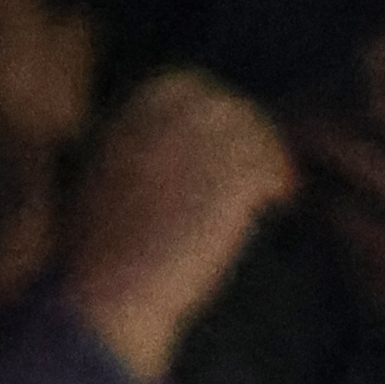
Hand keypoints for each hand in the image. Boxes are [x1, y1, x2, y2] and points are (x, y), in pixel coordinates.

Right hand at [58, 68, 295, 382]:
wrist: (104, 297)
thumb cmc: (102, 261)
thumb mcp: (105, 188)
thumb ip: (141, 155)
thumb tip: (193, 152)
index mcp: (120, 123)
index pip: (184, 86)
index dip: (216, 110)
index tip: (233, 141)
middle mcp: (154, 125)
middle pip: (224, 103)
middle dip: (250, 130)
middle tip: (266, 167)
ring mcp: (190, 147)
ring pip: (252, 129)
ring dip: (270, 154)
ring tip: (278, 189)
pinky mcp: (223, 177)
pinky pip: (268, 159)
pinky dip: (280, 176)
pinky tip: (282, 201)